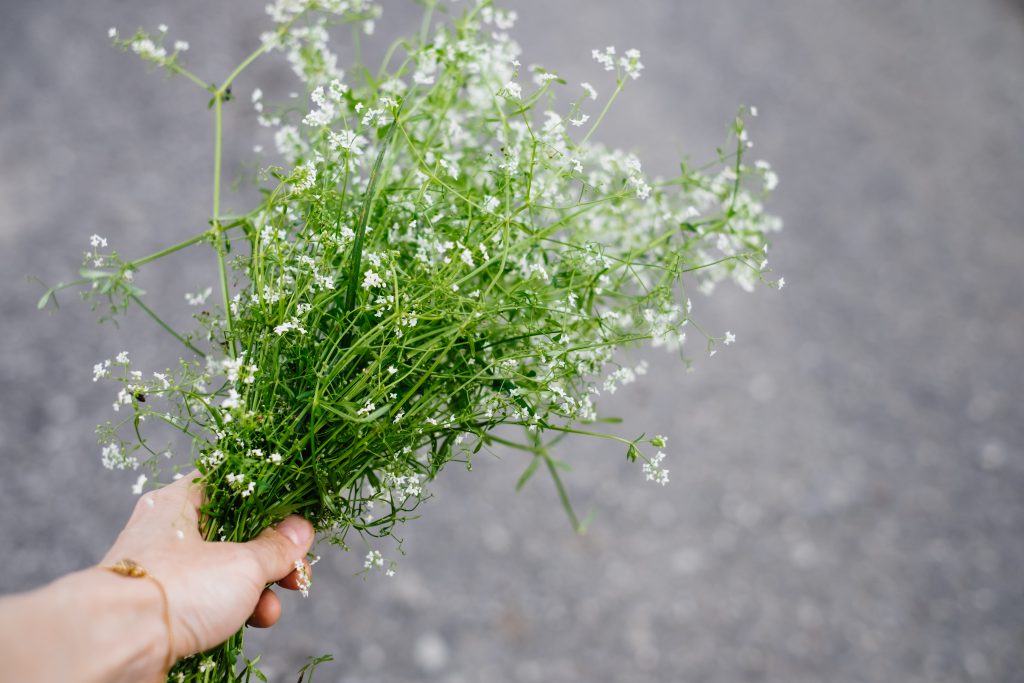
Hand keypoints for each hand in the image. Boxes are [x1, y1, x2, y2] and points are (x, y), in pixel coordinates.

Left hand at [100, 471, 313, 667]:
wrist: (116, 645)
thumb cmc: (178, 587)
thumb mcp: (243, 562)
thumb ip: (277, 547)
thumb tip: (301, 530)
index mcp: (180, 501)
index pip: (232, 484)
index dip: (270, 501)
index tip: (297, 522)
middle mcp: (168, 532)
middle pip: (235, 534)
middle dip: (272, 559)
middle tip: (296, 573)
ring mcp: (164, 572)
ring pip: (224, 572)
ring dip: (256, 591)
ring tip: (270, 610)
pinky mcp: (162, 609)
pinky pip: (208, 601)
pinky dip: (233, 611)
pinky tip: (251, 624)